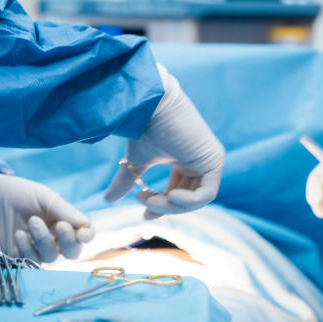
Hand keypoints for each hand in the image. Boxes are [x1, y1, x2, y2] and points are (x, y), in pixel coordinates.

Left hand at [0, 169, 94, 262]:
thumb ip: (65, 211)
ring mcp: (35, 250)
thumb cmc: (15, 193)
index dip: (86, 236)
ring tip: (33, 221)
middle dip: (69, 241)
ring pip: (52, 258)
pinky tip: (20, 234)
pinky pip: (30, 261)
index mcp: (63, 221)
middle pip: (72, 251)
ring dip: (45, 241)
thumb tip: (87, 226)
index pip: (83, 235)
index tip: (83, 230)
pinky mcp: (18, 258)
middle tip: (60, 226)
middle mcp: (53, 238)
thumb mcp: (43, 197)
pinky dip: (27, 249)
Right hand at [104, 64, 224, 218]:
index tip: (145, 216)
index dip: (163, 207)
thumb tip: (107, 200)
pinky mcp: (214, 159)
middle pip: (188, 199)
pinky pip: (207, 194)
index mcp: (185, 160)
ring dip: (171, 205)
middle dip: (165, 208)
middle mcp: (200, 160)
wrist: (151, 105)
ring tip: (149, 200)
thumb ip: (126, 180)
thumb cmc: (144, 126)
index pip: (180, 192)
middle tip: (145, 208)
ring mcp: (210, 160)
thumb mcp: (135, 160)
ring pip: (196, 200)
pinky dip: (188, 201)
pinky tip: (170, 197)